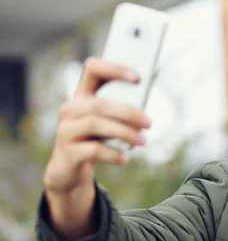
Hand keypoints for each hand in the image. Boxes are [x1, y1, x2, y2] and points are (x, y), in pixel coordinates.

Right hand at [42, 57, 150, 239]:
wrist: (69, 171)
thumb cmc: (95, 141)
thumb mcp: (107, 125)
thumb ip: (121, 115)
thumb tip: (144, 117)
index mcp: (82, 96)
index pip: (93, 69)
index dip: (114, 69)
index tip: (138, 78)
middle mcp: (70, 109)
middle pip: (100, 103)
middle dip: (128, 112)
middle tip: (149, 123)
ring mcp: (66, 131)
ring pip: (96, 125)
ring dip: (124, 133)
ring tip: (143, 141)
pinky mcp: (67, 153)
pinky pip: (93, 150)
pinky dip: (113, 154)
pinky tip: (125, 159)